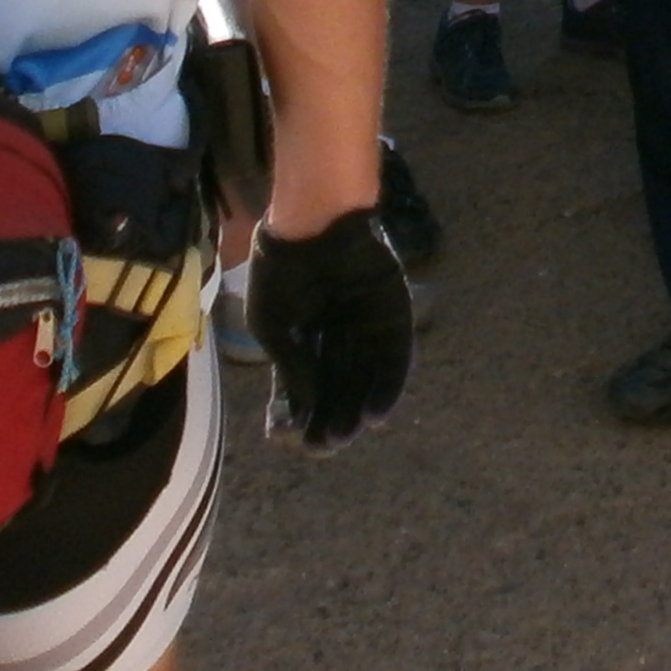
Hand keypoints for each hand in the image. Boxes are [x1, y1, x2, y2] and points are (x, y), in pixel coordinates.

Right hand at [250, 213, 413, 452]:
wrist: (314, 223)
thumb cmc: (283, 270)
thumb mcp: (275, 326)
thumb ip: (292, 367)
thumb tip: (305, 410)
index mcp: (305, 337)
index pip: (302, 386)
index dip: (297, 413)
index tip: (290, 438)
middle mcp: (337, 336)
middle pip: (336, 388)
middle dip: (330, 418)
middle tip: (324, 447)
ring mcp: (367, 328)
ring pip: (364, 379)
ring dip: (356, 409)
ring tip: (345, 434)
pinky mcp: (394, 318)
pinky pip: (394, 360)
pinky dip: (386, 388)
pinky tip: (375, 415)